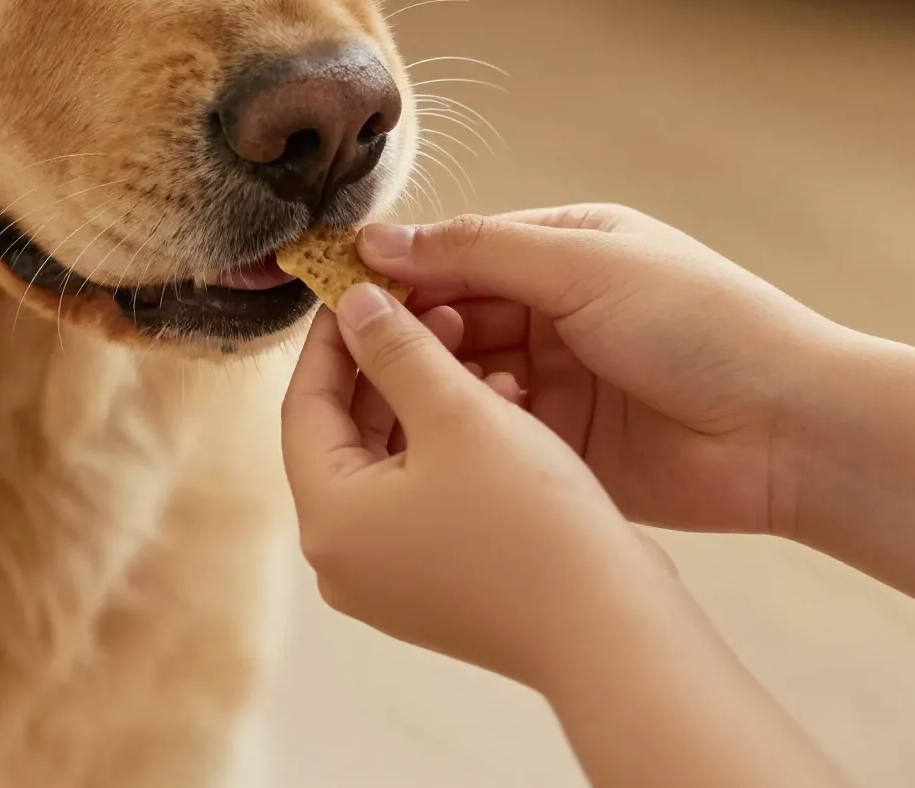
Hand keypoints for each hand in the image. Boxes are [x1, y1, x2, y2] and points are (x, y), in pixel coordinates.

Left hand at [281, 284, 851, 787]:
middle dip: (388, 364)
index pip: (304, 405)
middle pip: (344, 433)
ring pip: (389, 460)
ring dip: (425, 398)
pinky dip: (449, 445)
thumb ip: (395, 349)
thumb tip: (351, 303)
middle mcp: (342, 558)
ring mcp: (388, 579)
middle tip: (428, 306)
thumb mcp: (456, 412)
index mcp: (328, 520)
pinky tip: (501, 403)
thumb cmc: (529, 522)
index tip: (359, 285)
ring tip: (474, 347)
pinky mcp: (433, 586)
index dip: (334, 337)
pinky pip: (421, 495)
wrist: (610, 629)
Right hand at [358, 206, 848, 536]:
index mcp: (562, 253)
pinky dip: (469, 431)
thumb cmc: (703, 323)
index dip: (400, 270)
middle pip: (451, 317)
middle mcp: (553, 314)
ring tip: (420, 389)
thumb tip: (378, 240)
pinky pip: (493, 434)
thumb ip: (478, 250)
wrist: (789, 430)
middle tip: (370, 349)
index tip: (338, 287)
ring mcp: (557, 383)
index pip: (457, 253)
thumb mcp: (584, 264)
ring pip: (464, 379)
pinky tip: (454, 434)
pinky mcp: (562, 448)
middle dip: (410, 331)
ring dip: (438, 383)